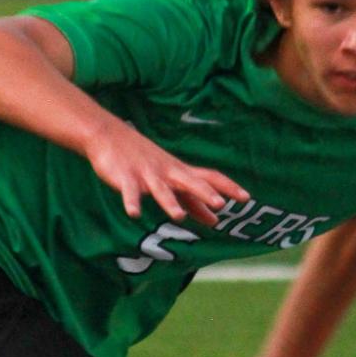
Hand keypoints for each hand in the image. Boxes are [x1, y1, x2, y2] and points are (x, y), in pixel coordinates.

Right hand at [84, 120, 248, 228]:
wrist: (109, 135)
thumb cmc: (144, 160)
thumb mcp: (171, 180)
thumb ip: (193, 201)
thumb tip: (216, 220)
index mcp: (179, 172)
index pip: (209, 177)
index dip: (228, 187)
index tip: (246, 198)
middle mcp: (166, 173)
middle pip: (189, 182)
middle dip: (204, 193)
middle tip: (221, 204)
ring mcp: (146, 175)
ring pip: (160, 190)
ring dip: (169, 203)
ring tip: (178, 218)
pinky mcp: (124, 178)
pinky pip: (129, 192)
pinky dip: (131, 202)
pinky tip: (134, 214)